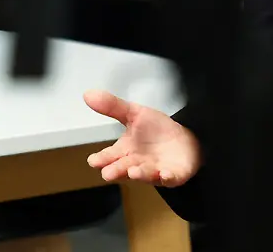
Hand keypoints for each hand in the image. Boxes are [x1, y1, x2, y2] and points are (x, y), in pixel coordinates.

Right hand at [83, 89, 200, 186]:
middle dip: (116, 171)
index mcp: (125, 150)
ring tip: (133, 171)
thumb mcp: (134, 113)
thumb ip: (112, 106)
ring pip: (144, 174)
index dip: (101, 159)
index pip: (109, 156)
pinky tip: (164, 174)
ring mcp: (153, 171)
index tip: (94, 161)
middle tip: (108, 173)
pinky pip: (169, 178)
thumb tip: (88, 94)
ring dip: (139, 174)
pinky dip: (167, 177)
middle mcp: (136, 163)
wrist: (184, 139)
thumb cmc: (156, 131)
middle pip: (123, 169)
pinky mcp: (172, 175)